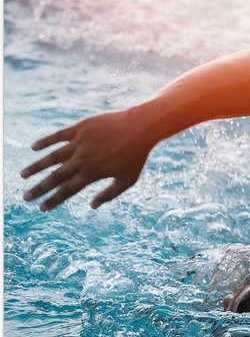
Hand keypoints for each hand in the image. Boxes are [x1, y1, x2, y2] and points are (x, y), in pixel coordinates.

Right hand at [21, 109, 152, 210]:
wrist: (140, 128)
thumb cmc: (135, 157)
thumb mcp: (127, 180)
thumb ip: (109, 194)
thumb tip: (92, 206)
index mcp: (92, 173)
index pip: (68, 190)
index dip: (53, 200)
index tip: (41, 208)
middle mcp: (82, 159)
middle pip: (56, 176)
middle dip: (40, 188)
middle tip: (25, 197)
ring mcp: (79, 142)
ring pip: (52, 156)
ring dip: (37, 166)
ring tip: (23, 175)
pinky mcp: (80, 128)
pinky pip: (58, 135)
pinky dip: (45, 141)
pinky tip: (33, 147)